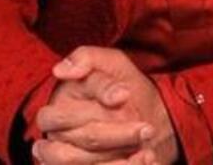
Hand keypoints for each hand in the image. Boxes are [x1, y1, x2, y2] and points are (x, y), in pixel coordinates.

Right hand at [31, 47, 178, 164]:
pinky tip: (144, 158)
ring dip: (122, 157)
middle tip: (146, 128)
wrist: (153, 120)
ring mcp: (70, 159)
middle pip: (86, 139)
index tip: (125, 94)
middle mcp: (59, 137)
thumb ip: (87, 58)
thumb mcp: (112, 64)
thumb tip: (61, 70)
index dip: (100, 100)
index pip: (68, 110)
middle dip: (120, 133)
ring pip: (87, 164)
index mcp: (58, 108)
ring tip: (146, 147)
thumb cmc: (127, 89)